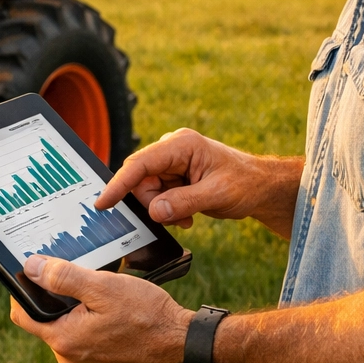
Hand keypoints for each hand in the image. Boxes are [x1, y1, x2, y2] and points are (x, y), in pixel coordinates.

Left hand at [9, 254, 192, 362]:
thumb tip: (31, 267)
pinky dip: (91, 323)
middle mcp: (70, 360)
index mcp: (64, 341)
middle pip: (46, 321)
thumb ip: (63, 277)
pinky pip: (85, 340)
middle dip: (56, 298)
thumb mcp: (102, 287)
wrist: (182, 345)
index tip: (32, 271)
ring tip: (99, 291)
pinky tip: (111, 310)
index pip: (23, 315)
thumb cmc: (146, 316)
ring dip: (76, 310)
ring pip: (68, 329)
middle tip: (76, 276)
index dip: (22, 290)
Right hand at [95, 128, 300, 233]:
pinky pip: (157, 197)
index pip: (140, 164)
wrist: (260, 188)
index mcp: (181, 144)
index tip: (102, 203)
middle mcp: (172, 150)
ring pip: (147, 192)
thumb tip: (154, 211)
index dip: (119, 184)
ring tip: (189, 216)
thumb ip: (182, 202)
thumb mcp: (216, 194)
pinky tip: (189, 213)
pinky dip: (169, 210)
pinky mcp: (173, 176)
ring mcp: (172, 163)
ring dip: (164, 210)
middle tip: (178, 218)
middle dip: (154, 204)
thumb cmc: (245, 183)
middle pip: (141, 181)